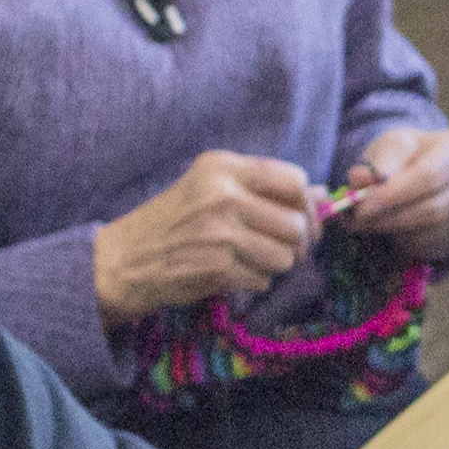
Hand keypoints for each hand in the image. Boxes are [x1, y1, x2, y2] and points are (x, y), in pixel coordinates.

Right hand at [90, 153, 317, 319]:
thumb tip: (323, 195)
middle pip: (296, 223)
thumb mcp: (212, 189)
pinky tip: (232, 272)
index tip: (300, 218)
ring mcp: (220, 233)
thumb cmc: (172, 221)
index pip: (294, 180)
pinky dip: (255, 281)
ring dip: (276, 264)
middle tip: (283, 248)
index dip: (306, 204)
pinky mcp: (218, 268)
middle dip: (297, 242)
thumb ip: (265, 189)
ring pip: (286, 255)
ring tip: (251, 259)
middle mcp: (223, 195)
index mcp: (223, 167)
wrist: (125, 259)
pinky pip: (265, 279)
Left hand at [329, 124, 448, 259]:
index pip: (429, 176)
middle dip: (389, 220)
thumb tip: (359, 179)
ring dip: (395, 234)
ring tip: (370, 224)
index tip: (362, 208)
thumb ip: (377, 161)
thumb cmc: (408, 154)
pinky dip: (407, 246)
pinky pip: (434, 249)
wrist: (430, 168)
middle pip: (433, 210)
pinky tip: (392, 232)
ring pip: (432, 234)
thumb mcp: (391, 145)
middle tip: (356, 223)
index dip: (394, 195)